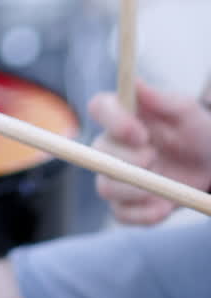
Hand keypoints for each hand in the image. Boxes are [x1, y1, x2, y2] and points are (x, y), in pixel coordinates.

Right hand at [88, 80, 210, 224]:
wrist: (208, 165)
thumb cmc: (195, 132)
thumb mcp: (187, 112)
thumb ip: (162, 99)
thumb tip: (136, 82)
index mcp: (122, 115)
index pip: (98, 108)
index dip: (112, 121)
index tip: (140, 133)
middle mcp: (111, 145)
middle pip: (98, 153)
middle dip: (127, 160)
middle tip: (154, 157)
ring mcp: (115, 176)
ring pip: (105, 187)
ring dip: (134, 189)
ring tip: (163, 187)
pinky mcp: (125, 204)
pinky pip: (121, 215)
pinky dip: (144, 214)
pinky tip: (166, 206)